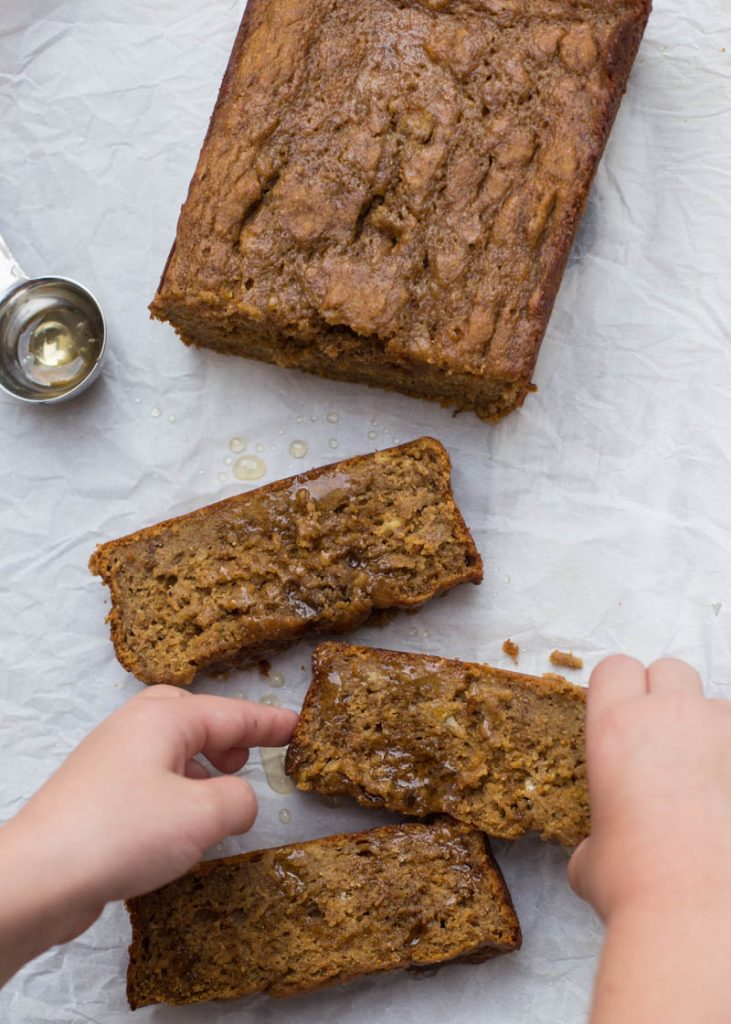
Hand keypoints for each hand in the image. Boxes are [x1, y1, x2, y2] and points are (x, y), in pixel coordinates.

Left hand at [0, 686, 296, 983]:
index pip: (230, 713)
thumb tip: (241, 799)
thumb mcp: (202, 815)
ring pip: (167, 749)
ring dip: (199, 768)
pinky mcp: (95, 796)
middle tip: (245, 759)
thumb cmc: (121, 834)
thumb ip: (239, 800)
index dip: (269, 723)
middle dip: (223, 735)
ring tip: (218, 798)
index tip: (298, 725)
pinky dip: (174, 791)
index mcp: (162, 720)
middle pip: (190, 716)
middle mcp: (133, 730)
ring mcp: (109, 761)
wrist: (39, 876)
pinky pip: (148, 778)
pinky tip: (180, 828)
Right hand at [568, 655, 730, 1023]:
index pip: (615, 667)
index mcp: (614, 727)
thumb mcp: (590, 859)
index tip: (622, 716)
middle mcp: (668, 716)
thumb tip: (597, 855)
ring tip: (708, 781)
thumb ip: (594, 836)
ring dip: (711, 731)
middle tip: (666, 744)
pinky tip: (724, 800)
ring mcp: (720, 732)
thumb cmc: (635, 884)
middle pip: (670, 669)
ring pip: (717, 705)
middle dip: (668, 698)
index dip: (618, 689)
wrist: (695, 912)